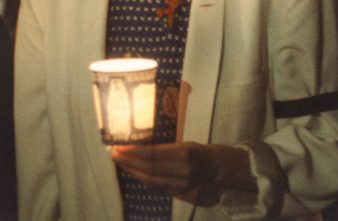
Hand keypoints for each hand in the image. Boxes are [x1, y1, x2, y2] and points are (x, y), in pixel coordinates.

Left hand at [110, 142, 254, 206]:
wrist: (223, 170)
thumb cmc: (203, 153)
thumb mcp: (187, 144)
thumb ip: (167, 149)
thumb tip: (142, 148)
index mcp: (185, 152)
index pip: (153, 153)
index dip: (134, 152)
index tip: (119, 148)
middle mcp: (183, 169)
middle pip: (149, 168)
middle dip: (129, 162)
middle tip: (114, 155)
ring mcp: (182, 184)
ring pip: (151, 180)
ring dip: (133, 172)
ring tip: (121, 164)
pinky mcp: (181, 193)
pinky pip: (158, 186)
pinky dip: (144, 180)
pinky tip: (134, 174)